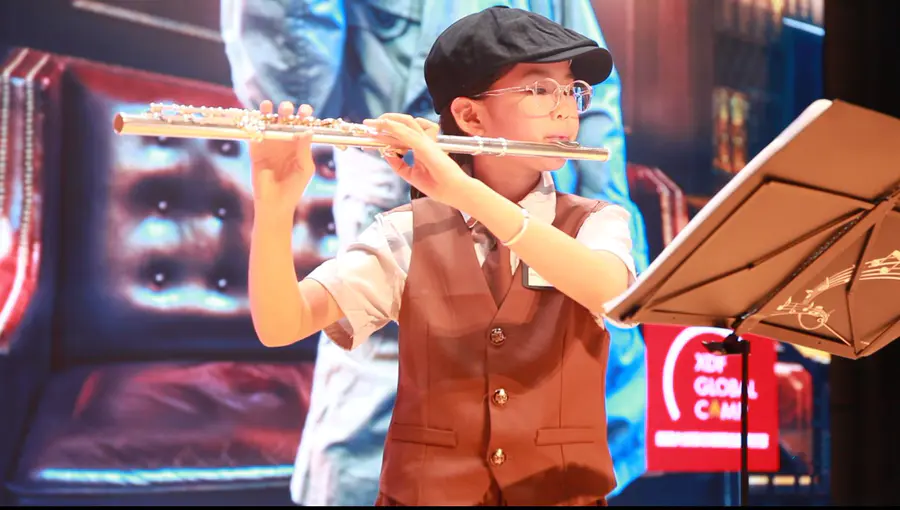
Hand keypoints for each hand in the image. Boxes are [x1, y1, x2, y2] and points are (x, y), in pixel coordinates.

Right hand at [250, 100, 315, 214]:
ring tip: (267, 105)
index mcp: (299, 145)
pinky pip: (254, 134)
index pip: (302, 125)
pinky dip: (254, 125)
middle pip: (285, 120)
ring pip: (268, 123)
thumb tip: (308, 130)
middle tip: (286, 109)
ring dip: (268, 113)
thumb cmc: (294, 187)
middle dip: (286, 111)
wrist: (275, 203)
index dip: (303, 116)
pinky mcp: (255, 150)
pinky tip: (256, 118)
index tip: (305, 110)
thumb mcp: (304, 168)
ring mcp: (269, 145)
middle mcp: (284, 142)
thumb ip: (305, 150)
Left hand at [363, 114, 471, 206]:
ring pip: (405, 124)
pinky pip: (408, 133)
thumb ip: (398, 164)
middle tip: (369, 124)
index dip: (386, 132)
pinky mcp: (426, 146)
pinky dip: (395, 128)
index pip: (402, 134)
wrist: (453, 191)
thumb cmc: (438, 185)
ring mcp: (426, 142)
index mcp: (420, 147)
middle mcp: (424, 141)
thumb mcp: (411, 174)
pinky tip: (384, 126)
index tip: (372, 134)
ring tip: (373, 123)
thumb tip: (386, 154)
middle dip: (385, 122)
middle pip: (403, 124)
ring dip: (387, 121)